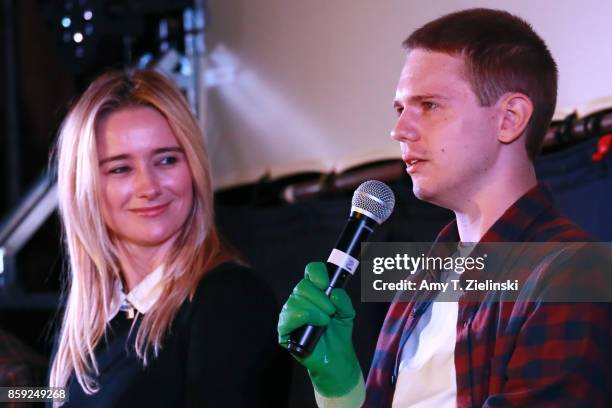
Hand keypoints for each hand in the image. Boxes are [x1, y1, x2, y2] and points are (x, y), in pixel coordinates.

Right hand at [278, 262, 360, 397]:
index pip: (311, 271)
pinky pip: (288, 318)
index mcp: (314, 291)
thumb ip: (344, 301)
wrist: (335, 358)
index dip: (317, 274)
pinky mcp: (284, 329)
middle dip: (320, 298)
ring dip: (315, 312)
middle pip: (303, 286)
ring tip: (325, 323)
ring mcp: (290, 313)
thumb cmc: (339, 333)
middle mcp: (299, 299)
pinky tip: (313, 326)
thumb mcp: (347, 314)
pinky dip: (302, 319)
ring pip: (296, 301)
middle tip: (331, 312)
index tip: (327, 284)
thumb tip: (334, 293)